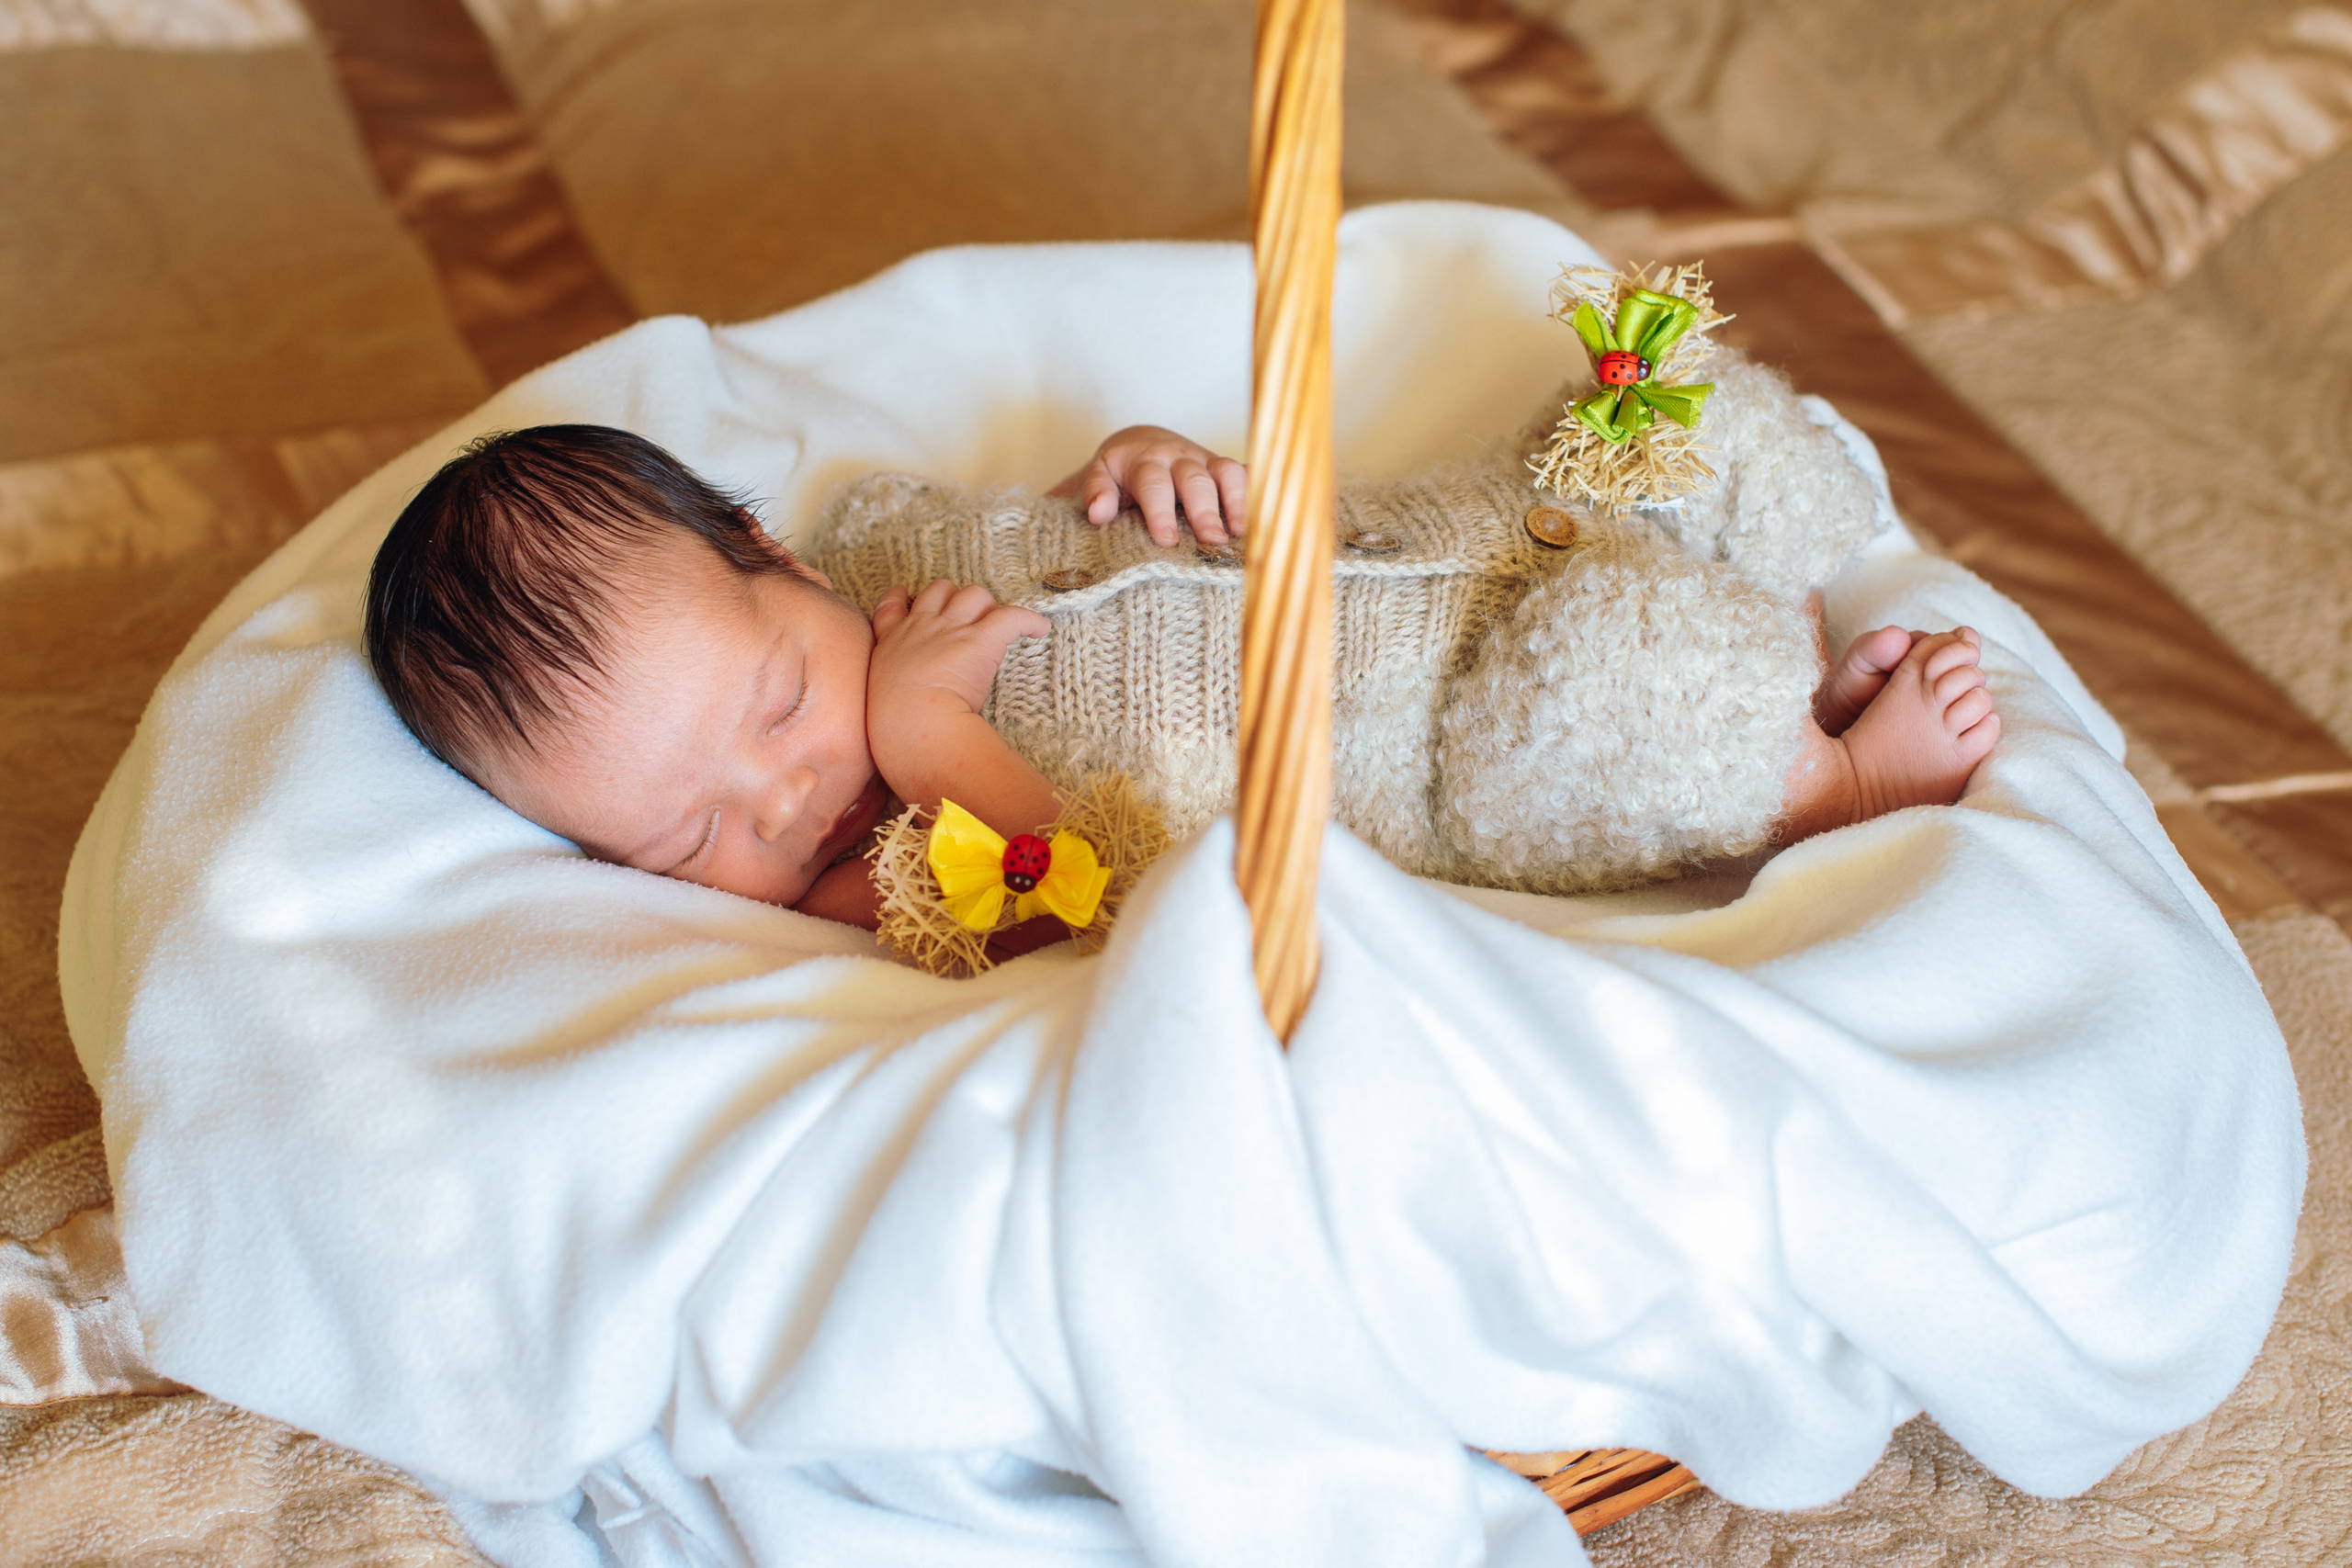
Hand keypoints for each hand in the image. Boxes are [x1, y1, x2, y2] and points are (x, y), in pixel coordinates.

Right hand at [866, 579, 1047, 802]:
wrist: (910, 724)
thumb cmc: (895, 728)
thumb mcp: (883, 706)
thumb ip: (894, 701)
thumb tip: (907, 724)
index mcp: (892, 643)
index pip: (892, 605)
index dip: (903, 596)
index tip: (910, 597)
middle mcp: (920, 627)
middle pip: (940, 589)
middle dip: (956, 598)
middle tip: (970, 621)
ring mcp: (951, 628)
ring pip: (974, 593)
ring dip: (989, 606)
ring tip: (999, 626)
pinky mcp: (981, 638)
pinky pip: (1012, 615)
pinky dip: (1030, 620)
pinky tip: (1039, 629)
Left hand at [1048, 425, 1247, 546]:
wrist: (1141, 444)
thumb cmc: (1120, 472)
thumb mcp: (1100, 475)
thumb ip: (1096, 491)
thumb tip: (1097, 512)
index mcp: (1145, 461)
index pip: (1154, 483)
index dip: (1161, 511)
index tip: (1167, 540)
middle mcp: (1179, 457)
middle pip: (1195, 480)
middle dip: (1205, 510)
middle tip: (1212, 541)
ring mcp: (1206, 461)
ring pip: (1227, 472)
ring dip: (1238, 501)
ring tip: (1242, 533)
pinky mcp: (1223, 469)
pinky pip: (1246, 474)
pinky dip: (1257, 492)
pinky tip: (1265, 520)